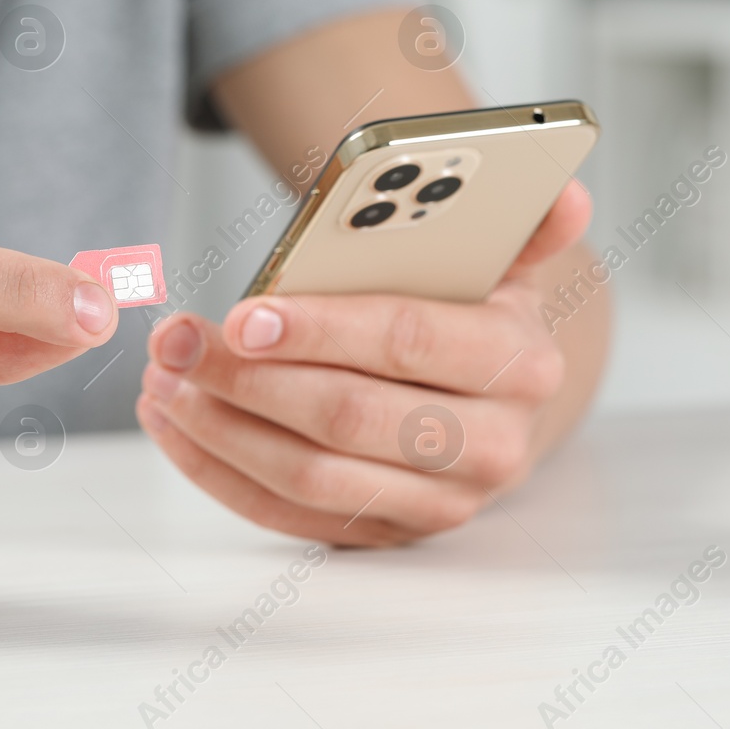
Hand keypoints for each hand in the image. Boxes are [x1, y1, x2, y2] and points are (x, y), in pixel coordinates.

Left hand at [136, 182, 593, 545]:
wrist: (490, 397)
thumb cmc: (472, 311)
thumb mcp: (502, 261)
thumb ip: (520, 224)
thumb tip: (567, 194)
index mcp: (520, 361)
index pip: (408, 341)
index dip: (321, 330)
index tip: (243, 315)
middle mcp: (490, 445)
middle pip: (348, 417)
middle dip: (248, 378)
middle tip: (177, 340)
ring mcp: (438, 502)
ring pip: (311, 476)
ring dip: (220, 427)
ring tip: (162, 377)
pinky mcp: (387, 534)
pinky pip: (288, 515)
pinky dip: (219, 472)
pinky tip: (174, 424)